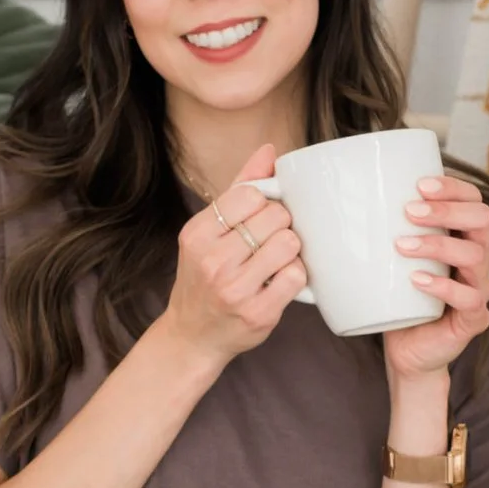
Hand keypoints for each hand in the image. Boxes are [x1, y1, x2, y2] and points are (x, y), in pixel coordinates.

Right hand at [162, 144, 307, 365]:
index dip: (265, 202)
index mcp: (198, 234)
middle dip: (280, 225)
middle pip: (275, 217)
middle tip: (270, 241)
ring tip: (275, 260)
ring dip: (290, 250)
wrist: (193, 335)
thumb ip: (239, 190)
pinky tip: (280, 280)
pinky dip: (295, 275)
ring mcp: (234, 289)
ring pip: (289, 244)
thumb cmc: (205, 277)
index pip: (250, 194)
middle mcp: (212, 261)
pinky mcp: (257, 313)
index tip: (260, 217)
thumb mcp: (209, 231)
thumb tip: (269, 151)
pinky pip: (296, 277)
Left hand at [383, 169, 488, 382]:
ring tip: (402, 246)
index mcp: (462, 238)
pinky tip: (417, 281)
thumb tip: (328, 203)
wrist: (406, 352)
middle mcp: (477, 259)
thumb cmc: (396, 299)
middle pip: (482, 219)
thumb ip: (376, 232)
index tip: (419, 184)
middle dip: (447, 210)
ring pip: (475, 256)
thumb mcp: (388, 259)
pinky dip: (443, 286)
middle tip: (409, 211)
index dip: (453, 187)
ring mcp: (479, 288)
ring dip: (438, 245)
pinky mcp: (473, 319)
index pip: (473, 200)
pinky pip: (470, 298)